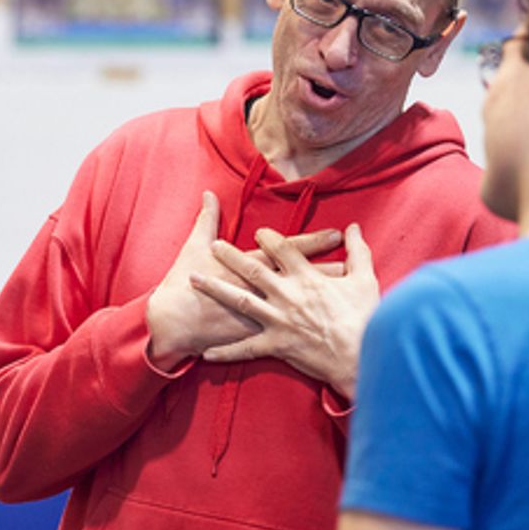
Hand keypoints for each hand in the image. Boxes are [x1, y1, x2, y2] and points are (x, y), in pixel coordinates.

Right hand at [145, 192, 342, 370]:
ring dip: (323, 301)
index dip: (314, 242)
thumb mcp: (195, 246)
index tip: (337, 234)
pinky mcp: (255, 334)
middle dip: (328, 269)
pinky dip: (305, 332)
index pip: (288, 250)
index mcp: (249, 265)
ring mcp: (260, 313)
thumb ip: (207, 220)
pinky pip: (285, 334)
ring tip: (347, 297)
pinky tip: (325, 332)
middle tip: (355, 263)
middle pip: (301, 278)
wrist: (173, 322)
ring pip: (299, 306)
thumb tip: (208, 194)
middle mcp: (260, 289)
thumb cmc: (183, 283)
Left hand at [192, 223, 380, 399]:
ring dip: (215, 289)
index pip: (283, 249)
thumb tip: (354, 227)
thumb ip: (358, 250)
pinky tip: (206, 352)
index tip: (258, 232)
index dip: (269, 238)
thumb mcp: (365, 279)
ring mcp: (278, 320)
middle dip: (230, 256)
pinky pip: (246, 349)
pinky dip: (226, 352)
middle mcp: (287, 294)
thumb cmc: (364, 318)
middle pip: (252, 269)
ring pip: (240, 301)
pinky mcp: (276, 344)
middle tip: (214, 247)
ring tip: (195, 279)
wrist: (360, 357)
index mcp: (307, 277)